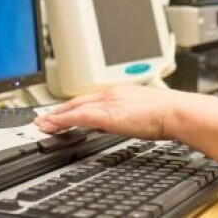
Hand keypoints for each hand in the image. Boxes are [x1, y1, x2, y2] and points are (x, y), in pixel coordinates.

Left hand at [36, 85, 201, 139]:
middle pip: (79, 101)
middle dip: (61, 109)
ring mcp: (107, 101)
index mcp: (121, 92)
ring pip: (74, 107)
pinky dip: (62, 120)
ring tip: (43, 123)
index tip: (66, 111)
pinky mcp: (105, 113)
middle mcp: (111, 93)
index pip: (92, 98)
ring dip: (56, 115)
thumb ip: (128, 115)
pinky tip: (52, 126)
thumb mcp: (143, 113)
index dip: (76, 105)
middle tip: (46, 117)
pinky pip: (76, 116)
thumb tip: (123, 123)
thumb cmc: (167, 114)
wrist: (174, 111)